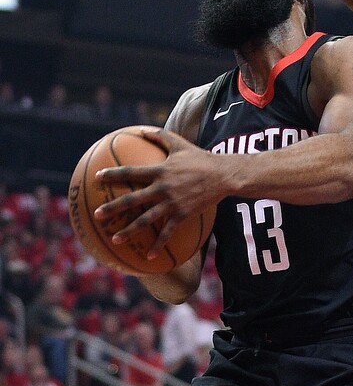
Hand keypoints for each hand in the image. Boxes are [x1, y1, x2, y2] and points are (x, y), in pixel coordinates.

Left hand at [93, 127, 220, 256]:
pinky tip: (148, 256)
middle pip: (133, 199)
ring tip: (115, 239)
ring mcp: (172, 203)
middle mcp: (163, 188)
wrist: (223, 175)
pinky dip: (158, 245)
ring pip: (146, 219)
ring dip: (129, 230)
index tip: (98, 177)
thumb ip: (160, 135)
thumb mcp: (180, 144)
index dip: (114, 174)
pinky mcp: (182, 214)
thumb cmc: (201, 158)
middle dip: (113, 208)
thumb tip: (141, 129)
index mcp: (160, 171)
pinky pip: (167, 232)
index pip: (131, 172)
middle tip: (97, 215)